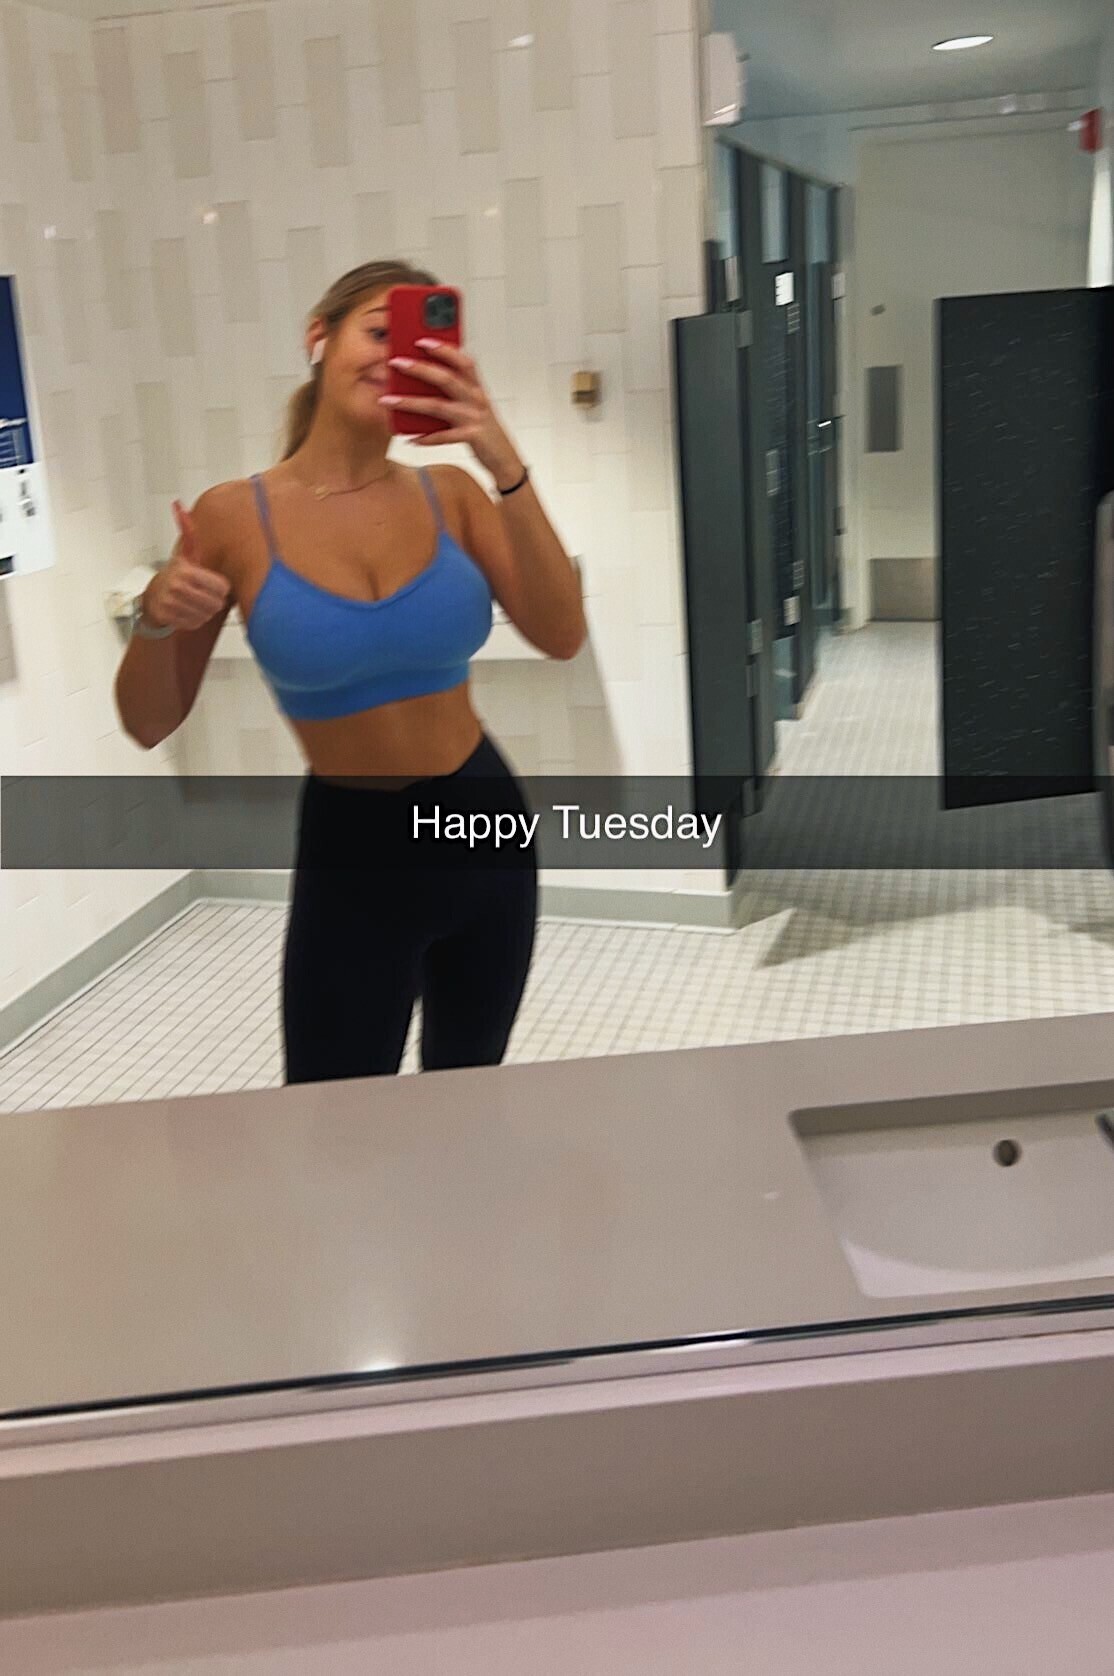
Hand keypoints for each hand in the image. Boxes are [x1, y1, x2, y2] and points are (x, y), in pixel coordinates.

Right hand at [143, 500, 230, 629]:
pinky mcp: (169, 618)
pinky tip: (187, 611)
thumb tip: (178, 505)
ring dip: (204, 611)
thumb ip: (188, 531)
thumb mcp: (186, 552)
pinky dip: (195, 620)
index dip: (219, 587)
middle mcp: (177, 587)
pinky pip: (196, 624)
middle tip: (202, 593)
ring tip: (194, 601)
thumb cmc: (176, 574)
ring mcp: (172, 604)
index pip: (222, 588)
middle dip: (213, 600)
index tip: (209, 583)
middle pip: (216, 603)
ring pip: (207, 615)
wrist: (153, 597)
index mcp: (185, 571)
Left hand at [381, 340, 523, 487]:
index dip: (444, 349)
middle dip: (420, 369)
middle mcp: (476, 399)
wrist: (505, 457)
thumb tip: (421, 378)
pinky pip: (444, 437)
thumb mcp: (473, 404)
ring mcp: (474, 418)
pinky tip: (410, 438)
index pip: (462, 361)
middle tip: (396, 363)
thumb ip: (454, 390)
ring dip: (410, 403)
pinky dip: (426, 438)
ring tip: (389, 401)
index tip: (421, 340)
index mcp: (476, 386)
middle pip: (446, 379)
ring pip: (438, 406)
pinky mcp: (472, 437)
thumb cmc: (484, 428)